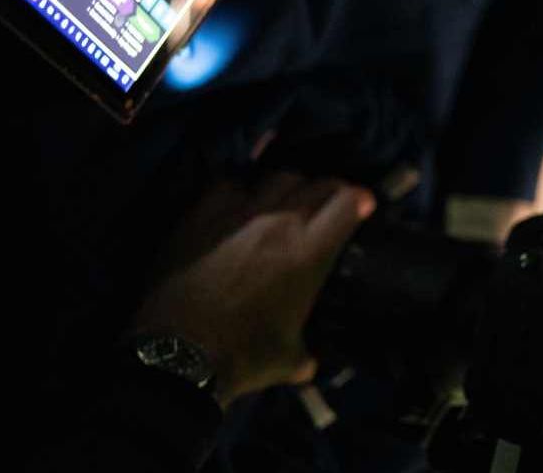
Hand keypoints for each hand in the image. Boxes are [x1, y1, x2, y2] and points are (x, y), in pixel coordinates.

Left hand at [133, 173, 375, 407]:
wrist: (178, 353)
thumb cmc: (243, 356)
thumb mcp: (289, 360)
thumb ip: (305, 355)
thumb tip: (308, 366)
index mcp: (310, 252)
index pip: (349, 203)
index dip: (361, 199)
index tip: (363, 204)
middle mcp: (279, 222)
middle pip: (316, 183)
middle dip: (331, 189)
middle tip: (329, 203)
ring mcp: (238, 213)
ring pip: (276, 178)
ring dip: (290, 186)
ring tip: (286, 200)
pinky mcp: (201, 215)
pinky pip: (229, 184)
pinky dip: (240, 190)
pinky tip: (238, 203)